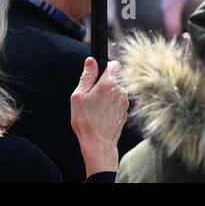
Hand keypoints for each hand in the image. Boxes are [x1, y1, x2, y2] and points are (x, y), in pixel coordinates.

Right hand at [70, 57, 128, 176]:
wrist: (98, 144)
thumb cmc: (86, 121)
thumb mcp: (79, 96)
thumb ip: (87, 76)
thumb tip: (91, 61)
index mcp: (109, 83)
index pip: (113, 64)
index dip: (104, 67)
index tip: (97, 75)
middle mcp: (121, 90)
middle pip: (113, 79)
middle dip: (103, 84)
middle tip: (91, 97)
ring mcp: (125, 102)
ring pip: (115, 91)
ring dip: (107, 96)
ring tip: (95, 109)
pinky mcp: (125, 112)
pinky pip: (117, 102)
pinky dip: (110, 106)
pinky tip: (101, 115)